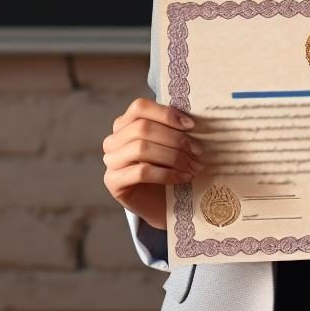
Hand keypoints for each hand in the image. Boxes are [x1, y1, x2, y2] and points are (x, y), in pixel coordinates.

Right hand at [102, 98, 205, 230]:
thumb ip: (173, 128)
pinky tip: (184, 178)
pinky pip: (142, 172)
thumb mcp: (169, 144)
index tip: (191, 125)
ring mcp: (110, 161)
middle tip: (199, 151)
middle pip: (142, 128)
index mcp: (124, 123)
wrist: (160, 203)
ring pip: (142, 148)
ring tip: (194, 166)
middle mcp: (113, 140)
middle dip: (175, 139)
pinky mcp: (113, 182)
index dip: (166, 114)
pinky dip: (167, 174)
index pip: (139, 107)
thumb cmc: (166, 167)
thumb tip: (193, 120)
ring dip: (174, 157)